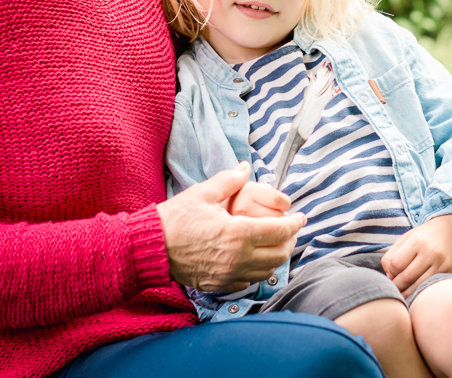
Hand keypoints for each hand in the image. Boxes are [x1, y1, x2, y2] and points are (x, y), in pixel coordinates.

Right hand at [156, 162, 305, 291]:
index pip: (280, 231)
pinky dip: (258, 270)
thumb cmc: (175, 219)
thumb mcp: (203, 193)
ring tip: (275, 243)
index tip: (301, 217)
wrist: (150, 247)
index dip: (295, 223)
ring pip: (267, 271)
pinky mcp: (219, 284)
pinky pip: (249, 281)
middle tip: (290, 229)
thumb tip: (245, 167)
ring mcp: (229, 274)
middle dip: (289, 240)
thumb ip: (229, 180)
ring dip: (276, 257)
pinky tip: (254, 258)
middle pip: (279, 254)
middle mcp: (238, 258)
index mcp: (238, 233)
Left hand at [381, 213, 451, 297]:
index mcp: (417, 242)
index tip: (391, 273)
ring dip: (407, 293)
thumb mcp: (406, 238)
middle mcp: (431, 253)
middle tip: (394, 286)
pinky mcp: (450, 273)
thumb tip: (389, 276)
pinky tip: (416, 291)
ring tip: (403, 292)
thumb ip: (392, 255)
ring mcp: (442, 265)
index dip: (390, 272)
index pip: (396, 264)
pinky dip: (421, 292)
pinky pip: (430, 288)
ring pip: (418, 287)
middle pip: (407, 278)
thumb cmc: (425, 236)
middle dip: (397, 285)